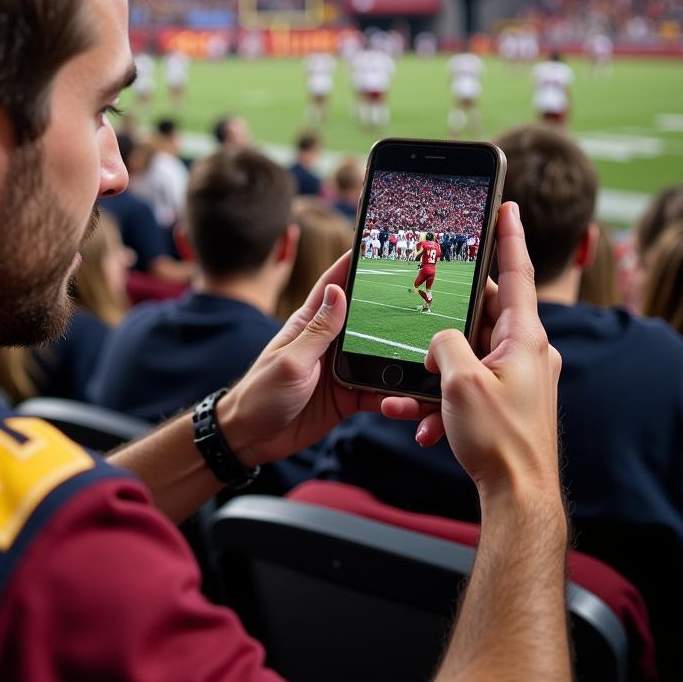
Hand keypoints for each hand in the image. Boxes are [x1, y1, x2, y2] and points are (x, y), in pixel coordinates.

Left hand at [217, 251, 430, 466]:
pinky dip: (396, 394)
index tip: (376, 243)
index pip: (332, 286)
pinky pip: (378, 391)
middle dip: (393, 306)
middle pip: (366, 318)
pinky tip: (414, 394)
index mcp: (308, 324)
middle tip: (425, 293)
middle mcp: (328, 342)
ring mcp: (340, 368)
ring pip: (379, 355)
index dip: (352, 264)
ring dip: (401, 353)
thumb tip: (338, 291)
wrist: (252, 437)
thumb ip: (318, 331)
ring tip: (430, 347)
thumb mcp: (291, 360)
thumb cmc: (261, 393)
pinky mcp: (348, 396)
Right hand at [413, 202, 561, 492]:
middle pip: (481, 315)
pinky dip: (441, 397)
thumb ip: (445, 343)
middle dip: (443, 321)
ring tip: (408, 393)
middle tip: (421, 307)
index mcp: (525, 338)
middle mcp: (525, 353)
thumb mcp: (460, 381)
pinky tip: (420, 421)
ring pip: (466, 355)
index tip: (507, 206)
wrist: (516, 495)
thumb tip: (440, 339)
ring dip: (432, 371)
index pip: (516, 274)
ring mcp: (516, 377)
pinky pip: (466, 385)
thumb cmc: (498, 439)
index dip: (509, 236)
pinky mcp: (504, 401)